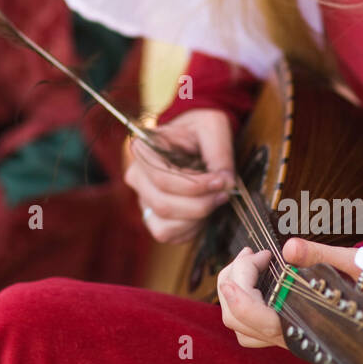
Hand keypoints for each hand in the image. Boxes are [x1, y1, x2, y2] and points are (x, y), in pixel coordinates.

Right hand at [124, 109, 235, 243]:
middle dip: (200, 205)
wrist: (193, 138)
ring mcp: (142, 198)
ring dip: (196, 220)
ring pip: (164, 226)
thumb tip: (226, 185)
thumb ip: (220, 154)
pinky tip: (204, 213)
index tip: (222, 181)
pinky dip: (190, 230)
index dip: (196, 187)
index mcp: (143, 149)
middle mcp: (136, 175)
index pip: (163, 179)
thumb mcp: (214, 129)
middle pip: (163, 205)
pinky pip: (168, 234)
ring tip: (214, 202)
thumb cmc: (200, 130)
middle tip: (224, 194)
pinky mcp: (152, 216)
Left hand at [217, 238, 362, 350]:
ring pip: (237, 324)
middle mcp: (289, 337)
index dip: (240, 288)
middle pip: (235, 318)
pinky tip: (255, 277)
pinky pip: (246, 325)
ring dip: (233, 289)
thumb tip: (289, 247)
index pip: (256, 317)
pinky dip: (240, 299)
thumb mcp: (355, 265)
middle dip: (235, 278)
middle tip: (255, 253)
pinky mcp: (280, 331)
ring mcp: (282, 337)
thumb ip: (320, 256)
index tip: (253, 255)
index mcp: (305, 326)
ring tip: (250, 261)